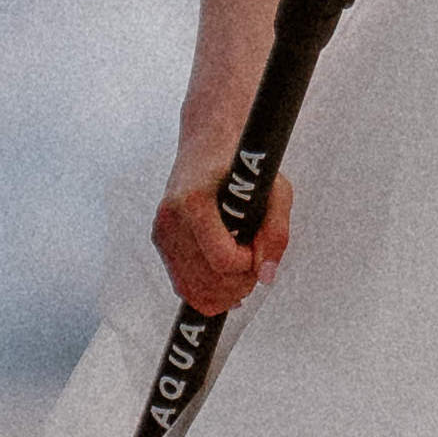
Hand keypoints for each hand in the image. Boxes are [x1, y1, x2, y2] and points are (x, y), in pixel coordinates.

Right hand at [147, 157, 291, 319]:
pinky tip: (227, 282)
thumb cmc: (242, 163)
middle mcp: (170, 219)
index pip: (222, 259)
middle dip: (240, 282)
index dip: (248, 265)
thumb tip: (267, 274)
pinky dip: (207, 291)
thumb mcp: (275, 189)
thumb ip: (276, 232)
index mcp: (194, 200)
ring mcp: (161, 233)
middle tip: (255, 262)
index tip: (257, 249)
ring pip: (192, 291)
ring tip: (243, 271)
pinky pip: (182, 285)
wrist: (208, 145)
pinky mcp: (160, 242)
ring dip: (225, 292)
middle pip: (207, 282)